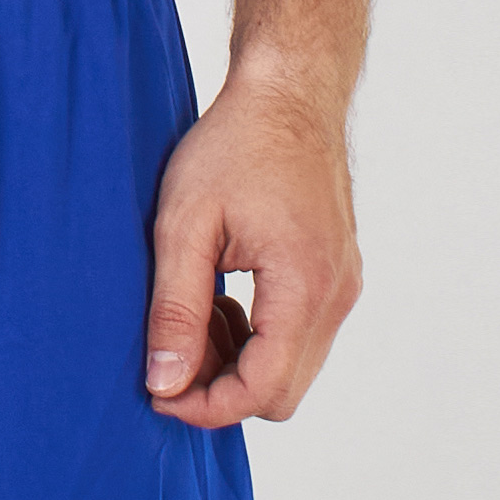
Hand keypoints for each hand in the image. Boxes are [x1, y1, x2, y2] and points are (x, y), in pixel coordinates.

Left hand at [143, 69, 361, 429]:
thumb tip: (165, 382)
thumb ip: (175, 308)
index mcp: (303, 284)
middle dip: (221, 389)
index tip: (157, 392)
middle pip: (282, 392)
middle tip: (168, 352)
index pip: (262, 389)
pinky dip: (259, 338)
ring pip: (293, 368)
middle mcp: (336, 295)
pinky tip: (220, 300)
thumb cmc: (235, 145)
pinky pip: (301, 336)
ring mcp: (343, 286)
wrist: (288, 93)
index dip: (205, 406)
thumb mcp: (184, 224)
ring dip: (238, 363)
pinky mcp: (337, 276)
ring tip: (191, 316)